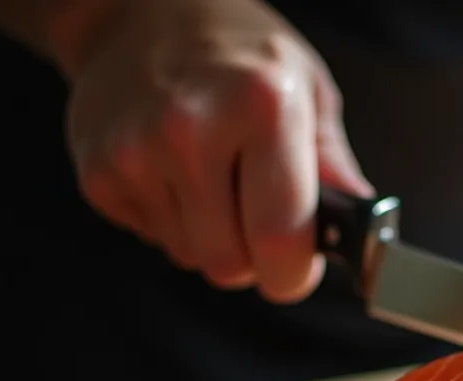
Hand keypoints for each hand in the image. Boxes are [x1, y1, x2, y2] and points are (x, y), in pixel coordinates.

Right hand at [64, 0, 372, 302]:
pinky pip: (152, 239)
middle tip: (258, 219)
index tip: (299, 268)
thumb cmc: (240, 55)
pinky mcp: (98, 174)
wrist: (139, 13)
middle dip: (254, 260)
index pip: (281, 238)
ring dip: (212, 238)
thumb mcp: (307, 89)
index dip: (295, 273)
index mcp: (262, 106)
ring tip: (215, 180)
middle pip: (230, 264)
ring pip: (191, 257)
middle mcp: (192, 129)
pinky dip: (172, 222)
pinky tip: (176, 174)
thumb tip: (363, 228)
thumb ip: (334, 164)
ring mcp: (137, 153)